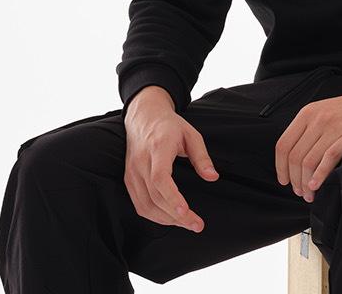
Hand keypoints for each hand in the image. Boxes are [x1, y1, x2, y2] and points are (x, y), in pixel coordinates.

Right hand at [123, 86, 219, 232]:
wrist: (144, 117)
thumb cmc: (169, 126)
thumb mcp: (191, 134)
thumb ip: (202, 157)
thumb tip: (212, 177)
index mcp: (158, 148)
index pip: (160, 178)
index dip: (171, 197)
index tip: (185, 211)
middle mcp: (142, 162)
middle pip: (155, 197)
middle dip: (176, 216)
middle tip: (197, 225)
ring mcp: (132, 172)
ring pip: (146, 205)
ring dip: (166, 219)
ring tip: (187, 223)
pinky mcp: (129, 179)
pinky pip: (139, 204)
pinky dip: (155, 215)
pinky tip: (170, 218)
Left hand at [274, 70, 341, 202]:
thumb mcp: (325, 112)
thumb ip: (309, 131)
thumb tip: (295, 160)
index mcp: (308, 113)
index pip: (283, 144)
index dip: (281, 167)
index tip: (284, 180)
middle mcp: (318, 119)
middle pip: (295, 156)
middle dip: (295, 180)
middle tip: (301, 192)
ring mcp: (335, 126)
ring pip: (309, 160)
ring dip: (307, 183)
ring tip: (310, 194)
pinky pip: (330, 158)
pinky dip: (320, 175)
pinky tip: (318, 185)